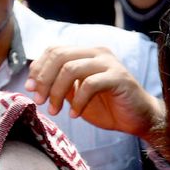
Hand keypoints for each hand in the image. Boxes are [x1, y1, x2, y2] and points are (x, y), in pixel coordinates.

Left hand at [25, 46, 164, 140]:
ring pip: (70, 69)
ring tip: (55, 110)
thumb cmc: (108, 107)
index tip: (29, 89)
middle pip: (59, 56)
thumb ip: (60, 85)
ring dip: (58, 92)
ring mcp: (109, 63)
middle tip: (39, 100)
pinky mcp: (119, 77)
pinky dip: (78, 101)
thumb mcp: (77, 94)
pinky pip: (89, 84)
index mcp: (86, 53)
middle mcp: (97, 52)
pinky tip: (75, 114)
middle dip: (44, 80)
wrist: (139, 119)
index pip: (54, 50)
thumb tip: (32, 83)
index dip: (38, 68)